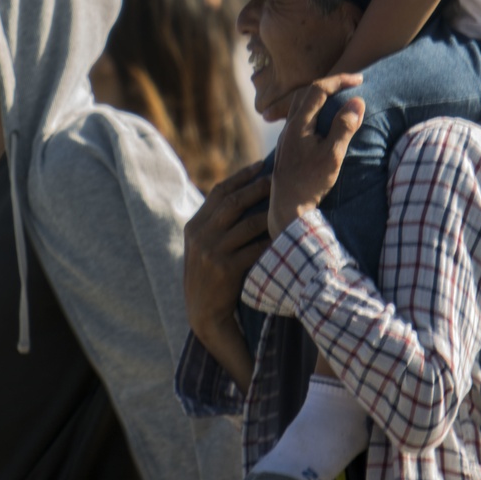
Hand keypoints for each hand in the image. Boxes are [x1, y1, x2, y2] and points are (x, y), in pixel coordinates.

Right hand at [184, 160, 271, 343]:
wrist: (203, 314)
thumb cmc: (210, 276)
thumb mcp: (203, 246)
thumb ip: (216, 223)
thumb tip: (244, 192)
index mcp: (194, 226)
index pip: (219, 192)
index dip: (240, 177)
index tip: (260, 165)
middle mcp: (200, 236)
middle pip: (233, 203)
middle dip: (258, 189)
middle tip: (278, 180)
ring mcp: (212, 252)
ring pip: (248, 224)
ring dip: (269, 214)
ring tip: (287, 206)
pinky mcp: (226, 269)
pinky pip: (255, 249)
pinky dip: (271, 241)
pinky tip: (284, 236)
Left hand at [268, 75, 364, 238]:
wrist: (287, 209)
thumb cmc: (310, 183)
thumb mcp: (332, 156)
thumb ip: (344, 128)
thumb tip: (357, 101)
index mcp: (299, 124)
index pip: (318, 89)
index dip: (339, 80)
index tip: (359, 79)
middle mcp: (289, 127)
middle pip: (307, 93)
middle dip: (330, 84)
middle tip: (350, 84)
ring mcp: (286, 138)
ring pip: (301, 105)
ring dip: (320, 97)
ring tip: (339, 99)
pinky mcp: (287, 148)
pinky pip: (300, 118)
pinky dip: (315, 111)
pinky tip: (324, 122)